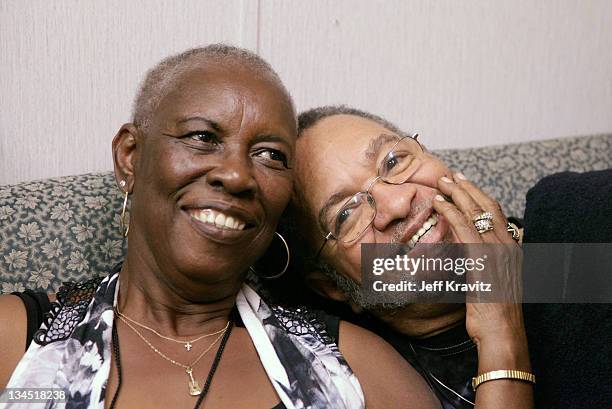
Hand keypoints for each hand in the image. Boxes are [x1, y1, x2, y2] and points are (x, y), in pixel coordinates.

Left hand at [432, 172, 525, 347]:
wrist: (502, 332)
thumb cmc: (495, 314)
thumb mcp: (491, 283)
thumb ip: (482, 264)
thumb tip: (466, 253)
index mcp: (512, 249)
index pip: (496, 213)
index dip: (479, 195)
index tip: (464, 184)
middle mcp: (507, 246)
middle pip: (487, 206)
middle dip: (466, 188)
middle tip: (449, 176)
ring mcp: (497, 251)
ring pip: (475, 213)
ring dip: (456, 194)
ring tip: (441, 183)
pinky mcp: (483, 259)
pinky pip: (464, 228)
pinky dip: (450, 212)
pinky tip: (438, 204)